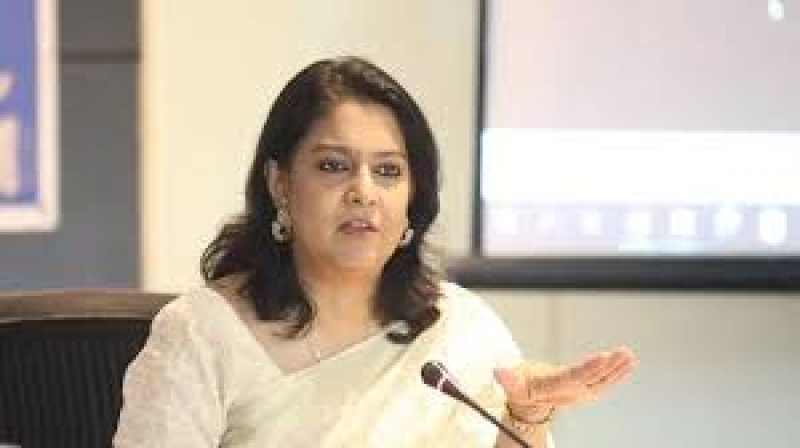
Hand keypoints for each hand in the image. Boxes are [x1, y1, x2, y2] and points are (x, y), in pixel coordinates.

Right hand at [494, 347, 636, 420]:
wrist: (530, 408)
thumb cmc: (523, 391)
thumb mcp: (513, 386)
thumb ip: (509, 380)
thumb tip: (499, 372)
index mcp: (553, 387)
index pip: (573, 377)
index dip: (589, 368)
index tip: (603, 357)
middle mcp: (570, 392)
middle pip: (593, 379)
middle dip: (610, 367)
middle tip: (622, 353)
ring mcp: (580, 392)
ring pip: (603, 381)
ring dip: (618, 369)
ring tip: (628, 356)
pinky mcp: (586, 390)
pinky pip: (605, 382)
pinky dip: (617, 373)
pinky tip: (627, 363)